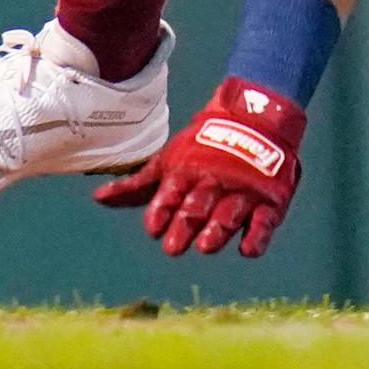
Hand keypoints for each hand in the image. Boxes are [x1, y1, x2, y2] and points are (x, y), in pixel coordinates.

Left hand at [94, 77, 304, 256]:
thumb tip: (98, 199)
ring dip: (217, 230)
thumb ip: (137, 186)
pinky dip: (256, 236)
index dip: (161, 211)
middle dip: (185, 225)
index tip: (154, 229)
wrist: (256, 118)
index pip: (170, 193)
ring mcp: (243, 190)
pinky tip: (246, 249)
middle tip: (173, 247)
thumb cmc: (203, 147)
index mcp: (186, 171)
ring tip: (206, 246)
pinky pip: (264, 221)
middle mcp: (213, 180)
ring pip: (228, 213)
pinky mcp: (270, 199)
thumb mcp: (169, 161)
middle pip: (197, 206)